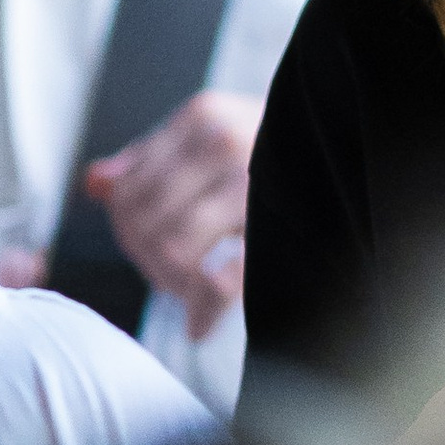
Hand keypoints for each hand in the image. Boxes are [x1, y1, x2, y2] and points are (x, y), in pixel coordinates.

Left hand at [85, 89, 263, 339]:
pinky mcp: (277, 229)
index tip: (144, 247)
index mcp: (202, 119)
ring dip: (171, 284)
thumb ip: (149, 160)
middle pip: (142, 222)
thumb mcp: (210, 138)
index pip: (127, 189)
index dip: (125, 230)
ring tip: (187, 289)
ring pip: (170, 250)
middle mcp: (224, 144)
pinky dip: (201, 311)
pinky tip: (199, 325)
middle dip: (146, 260)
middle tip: (168, 275)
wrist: (351, 150)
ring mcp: (253, 185)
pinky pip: (218, 280)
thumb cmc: (274, 150)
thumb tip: (94, 184)